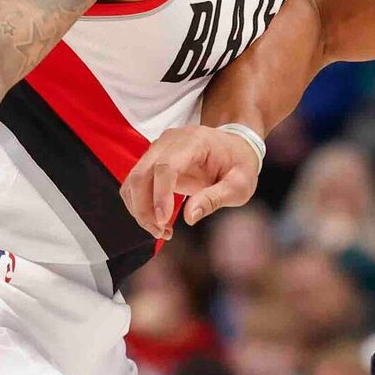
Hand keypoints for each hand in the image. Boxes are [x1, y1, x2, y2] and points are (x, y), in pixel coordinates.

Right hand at [124, 126, 261, 238]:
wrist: (235, 146)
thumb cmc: (240, 165)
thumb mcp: (240, 185)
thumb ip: (215, 199)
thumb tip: (189, 217)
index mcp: (195, 142)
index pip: (166, 166)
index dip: (160, 195)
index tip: (163, 221)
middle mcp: (170, 141)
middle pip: (142, 174)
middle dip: (144, 208)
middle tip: (161, 233)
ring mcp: (158, 149)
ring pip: (133, 180)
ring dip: (139, 209)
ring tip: (161, 231)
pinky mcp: (152, 161)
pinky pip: (135, 184)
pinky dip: (139, 205)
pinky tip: (158, 221)